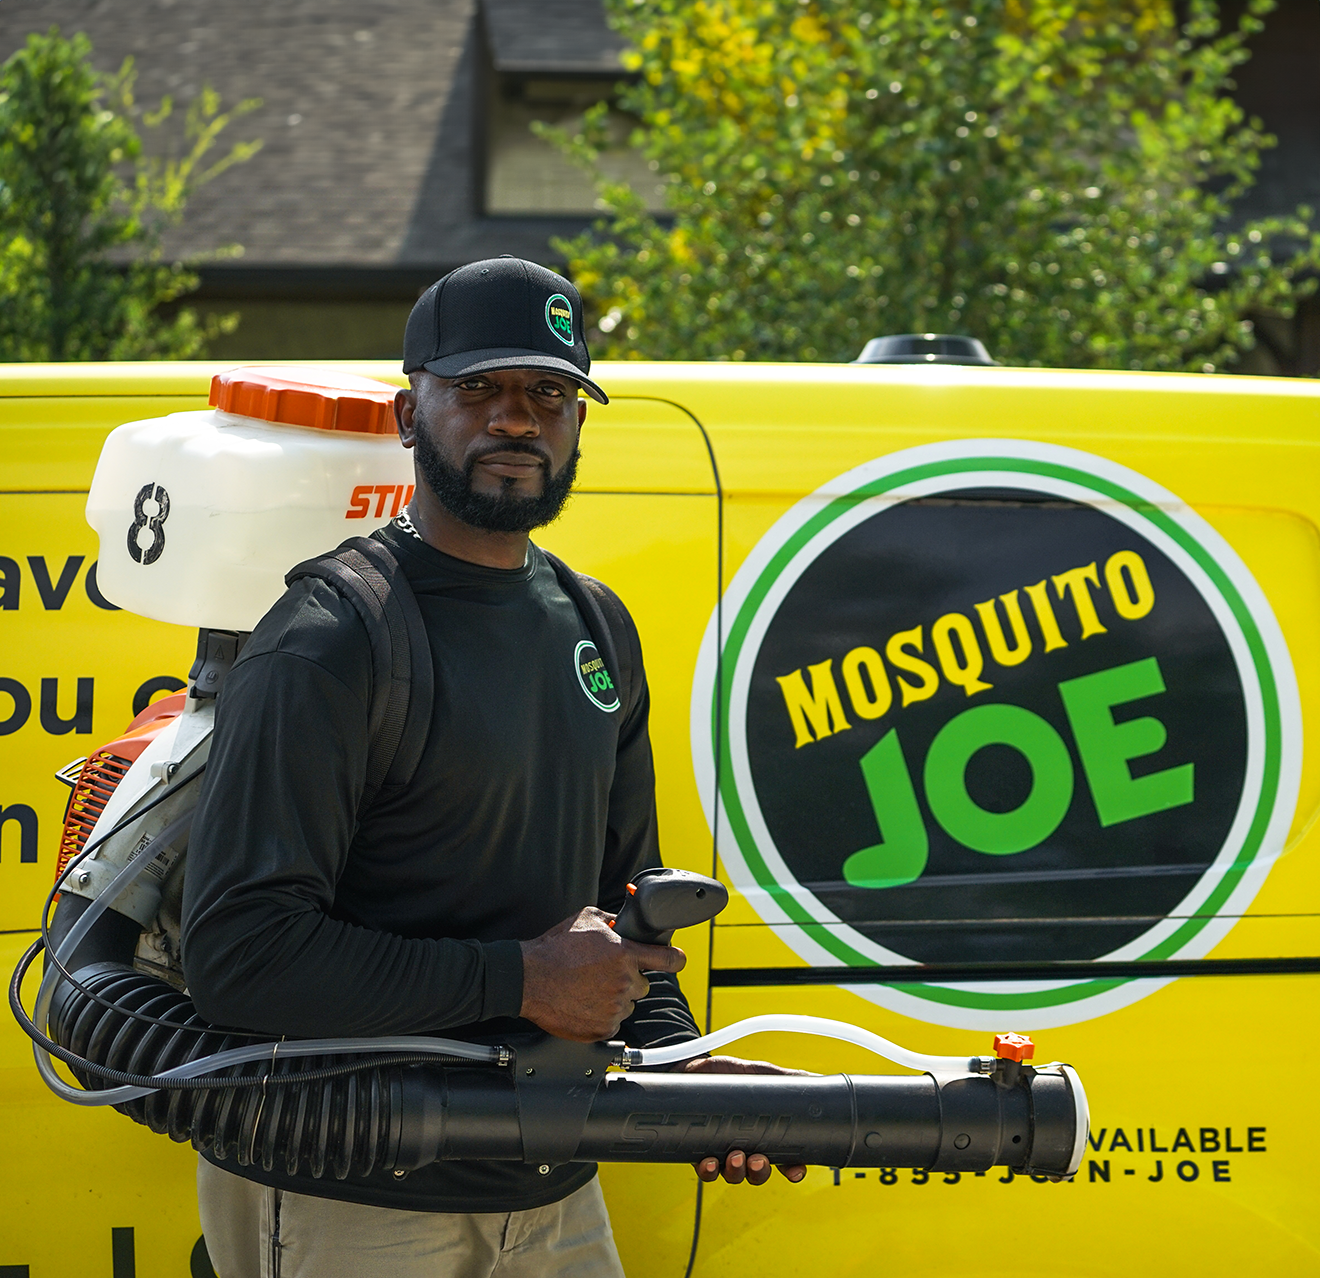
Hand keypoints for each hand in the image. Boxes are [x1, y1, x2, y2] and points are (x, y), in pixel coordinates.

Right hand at [520, 907, 684, 1041]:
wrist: (528, 978)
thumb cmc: (554, 948)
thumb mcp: (586, 919)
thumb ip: (612, 921)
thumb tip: (622, 923)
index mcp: (625, 954)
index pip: (667, 959)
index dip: (676, 959)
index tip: (678, 960)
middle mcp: (624, 982)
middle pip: (643, 985)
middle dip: (629, 979)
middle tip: (604, 974)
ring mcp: (614, 1008)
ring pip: (627, 1004)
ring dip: (615, 998)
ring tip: (588, 988)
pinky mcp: (601, 1028)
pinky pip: (612, 1022)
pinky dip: (601, 1015)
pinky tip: (582, 1002)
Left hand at [680, 1056, 809, 1184]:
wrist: (694, 1067)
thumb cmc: (730, 1075)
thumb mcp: (762, 1074)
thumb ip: (789, 1080)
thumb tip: (818, 1079)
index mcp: (765, 1134)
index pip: (784, 1160)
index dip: (792, 1169)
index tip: (795, 1170)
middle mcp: (745, 1147)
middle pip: (758, 1173)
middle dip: (760, 1172)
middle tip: (758, 1161)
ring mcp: (722, 1151)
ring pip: (733, 1175)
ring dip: (736, 1172)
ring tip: (736, 1158)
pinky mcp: (699, 1150)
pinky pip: (705, 1170)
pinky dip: (709, 1171)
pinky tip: (710, 1162)